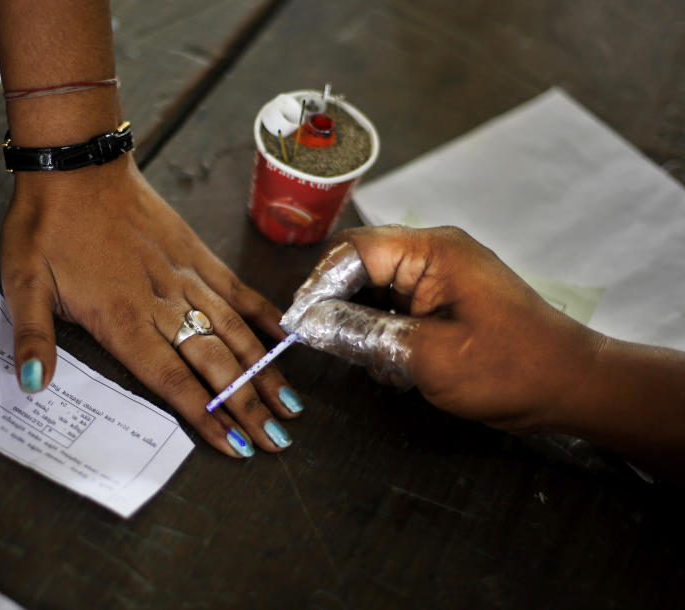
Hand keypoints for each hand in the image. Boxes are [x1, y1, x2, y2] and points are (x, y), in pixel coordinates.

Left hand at [0, 156, 303, 456]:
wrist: (75, 163)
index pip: (172, 379)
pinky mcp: (195, 253)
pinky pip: (235, 290)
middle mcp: (162, 302)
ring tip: (291, 404)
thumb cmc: (45, 224)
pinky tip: (284, 338)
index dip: (206, 416)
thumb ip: (33, 337)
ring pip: (234, 332)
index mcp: (121, 318)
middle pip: (214, 363)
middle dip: (247, 406)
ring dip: (263, 371)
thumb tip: (35, 384)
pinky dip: (262, 314)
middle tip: (278, 440)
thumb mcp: (22, 281)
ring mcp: (185, 276)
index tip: (236, 445)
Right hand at [280, 225, 603, 434]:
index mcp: (433, 251)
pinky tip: (392, 365)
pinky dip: (382, 333)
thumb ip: (362, 335)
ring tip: (372, 362)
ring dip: (361, 324)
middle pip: (360, 266)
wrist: (572, 387)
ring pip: (373, 289)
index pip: (354, 250)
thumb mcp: (426, 357)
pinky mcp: (443, 300)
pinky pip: (394, 307)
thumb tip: (308, 324)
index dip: (319, 284)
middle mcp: (433, 253)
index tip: (299, 324)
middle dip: (338, 305)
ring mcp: (440, 276)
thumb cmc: (511, 368)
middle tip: (326, 344)